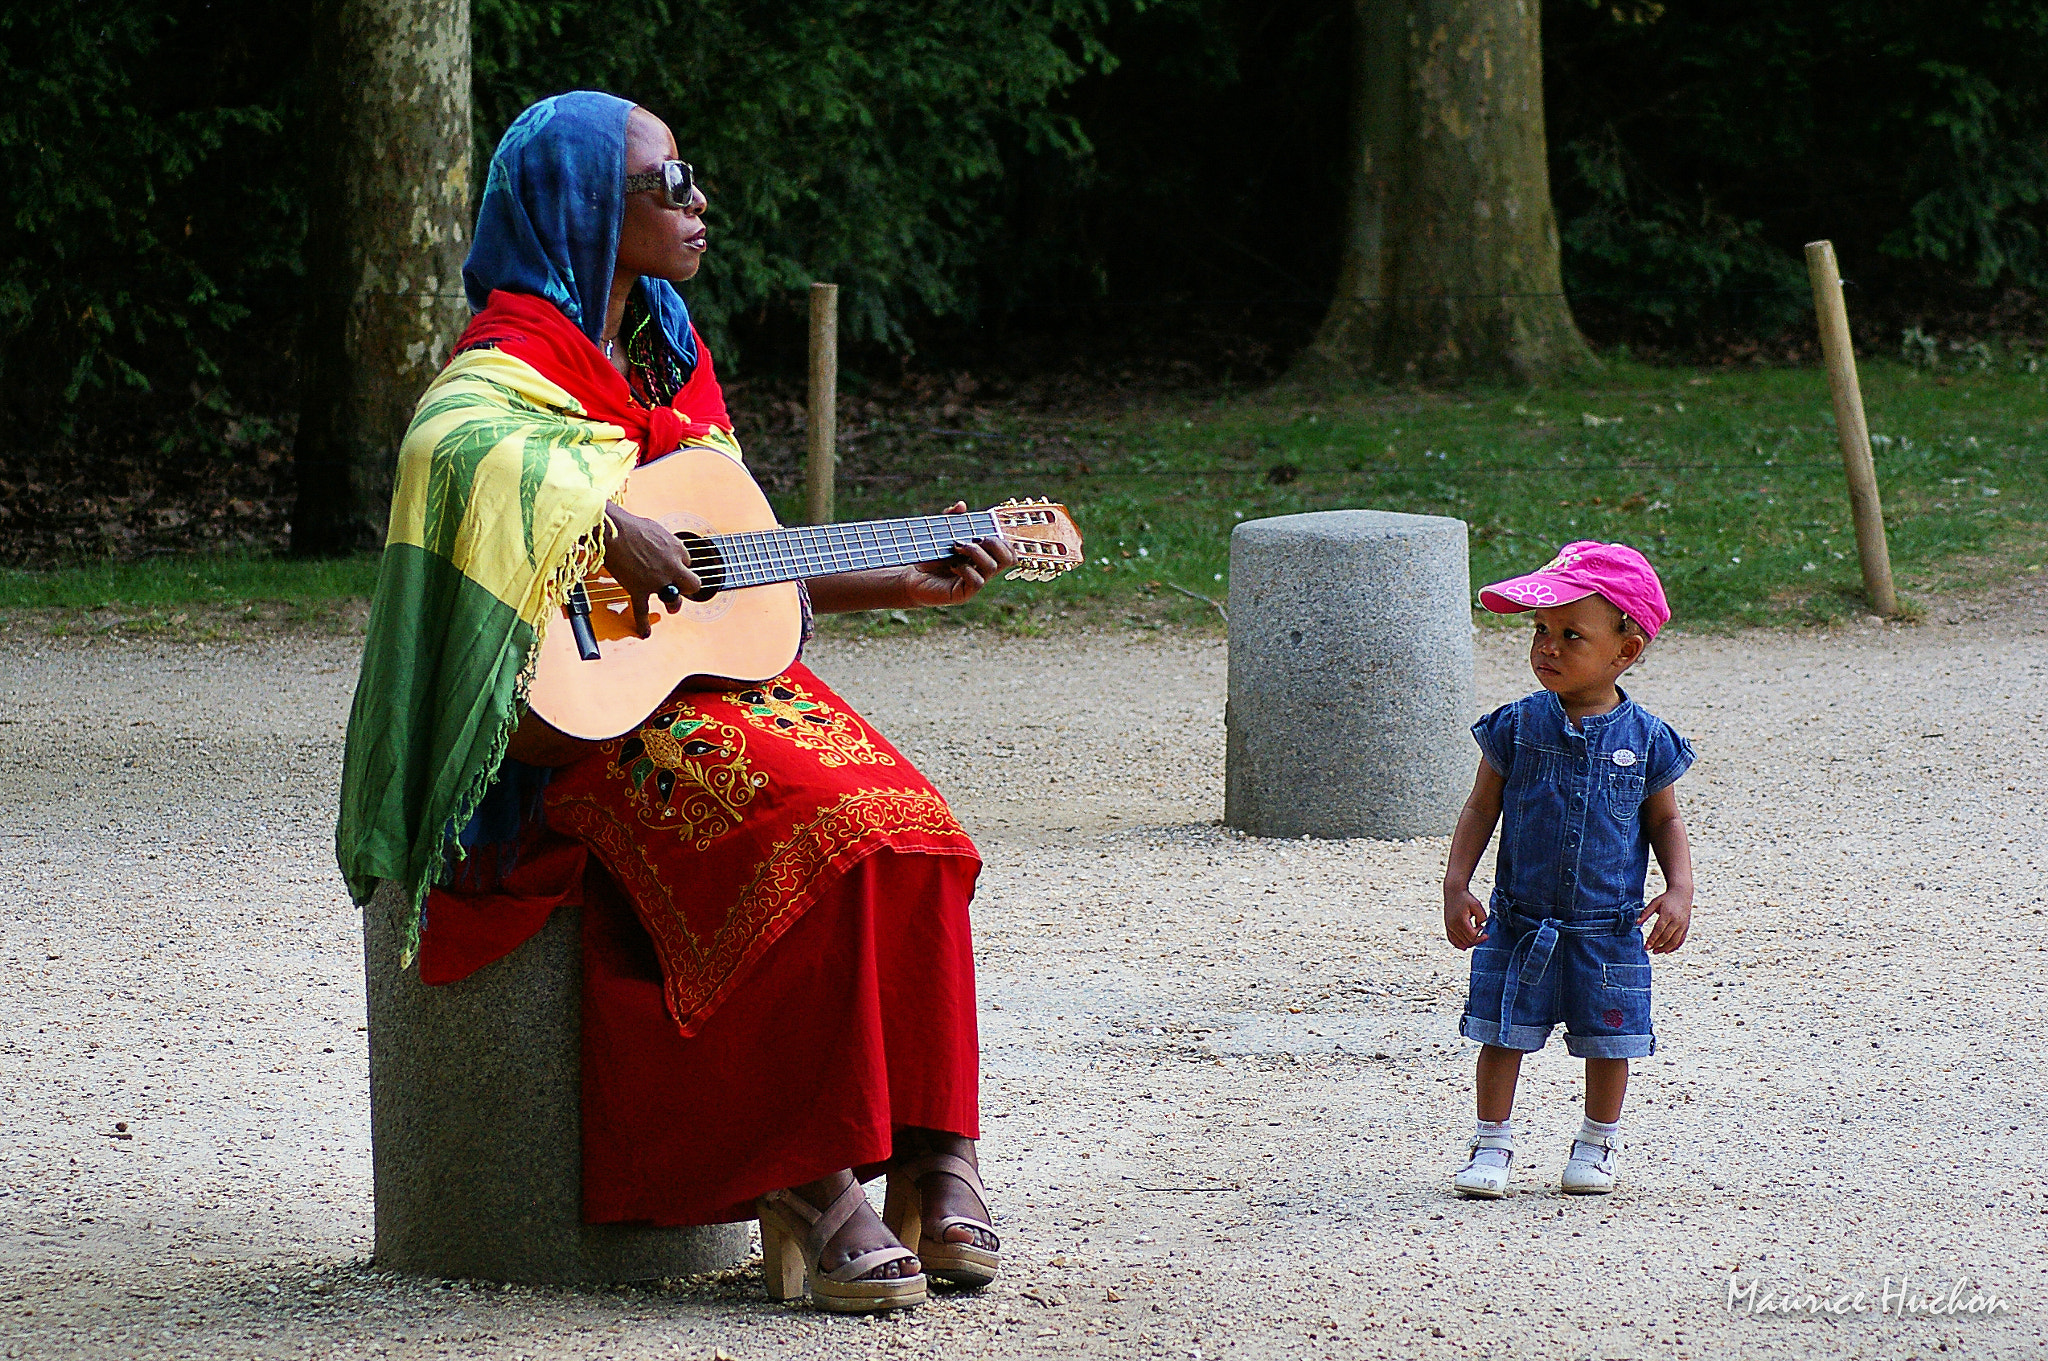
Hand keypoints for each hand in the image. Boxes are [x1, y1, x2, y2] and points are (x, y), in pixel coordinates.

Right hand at [602, 504, 701, 637]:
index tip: (671, 564)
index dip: (679, 563)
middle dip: (687, 587)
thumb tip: (664, 549)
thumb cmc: (630, 525)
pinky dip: (643, 624)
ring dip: (673, 604)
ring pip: (674, 600)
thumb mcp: (657, 528)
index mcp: (677, 549)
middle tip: (681, 588)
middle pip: (692, 584)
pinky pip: (642, 612)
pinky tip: (645, 632)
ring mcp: (656, 581)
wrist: (611, 530)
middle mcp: (671, 567)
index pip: (687, 561)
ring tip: (671, 607)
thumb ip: (665, 542)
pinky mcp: (638, 590)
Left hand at [898, 501, 1018, 607]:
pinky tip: (952, 565)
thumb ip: (952, 519)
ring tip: (957, 547)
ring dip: (976, 552)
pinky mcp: (964, 594)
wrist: (911, 576)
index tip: (982, 533)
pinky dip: (966, 570)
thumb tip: (961, 505)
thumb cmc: (929, 556)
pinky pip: (977, 582)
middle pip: (1009, 559)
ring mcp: (975, 584)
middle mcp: (983, 571)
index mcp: (984, 557)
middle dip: (995, 544)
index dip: (1003, 541)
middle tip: (975, 539)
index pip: (1009, 551)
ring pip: (992, 568)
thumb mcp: (941, 534)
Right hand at [1444, 886, 1488, 949]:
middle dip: (1476, 939)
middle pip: (1466, 942)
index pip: (1472, 937)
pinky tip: (1465, 946)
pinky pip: (1452, 940)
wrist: (1453, 891)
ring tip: (1475, 937)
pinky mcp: (1447, 926)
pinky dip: (1459, 944)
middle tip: (1482, 932)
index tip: (1482, 927)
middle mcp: (1452, 925)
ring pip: (1459, 944)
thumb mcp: (1477, 905)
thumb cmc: (1466, 898)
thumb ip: (1482, 917)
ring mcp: (1449, 927)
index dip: (1480, 935)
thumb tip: (1481, 927)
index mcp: (1460, 920)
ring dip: (1469, 943)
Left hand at [1640, 889, 1691, 953]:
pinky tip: (1667, 951)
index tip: (1645, 947)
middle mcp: (1677, 920)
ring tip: (1656, 951)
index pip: (1658, 930)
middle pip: (1666, 937)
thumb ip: (1645, 913)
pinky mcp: (1686, 927)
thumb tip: (1636, 923)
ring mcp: (1683, 925)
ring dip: (1665, 948)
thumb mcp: (1654, 902)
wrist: (1682, 893)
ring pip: (1675, 941)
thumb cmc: (1666, 898)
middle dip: (1657, 945)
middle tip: (1649, 950)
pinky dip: (1675, 947)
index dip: (1652, 940)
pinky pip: (1681, 940)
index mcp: (1667, 914)